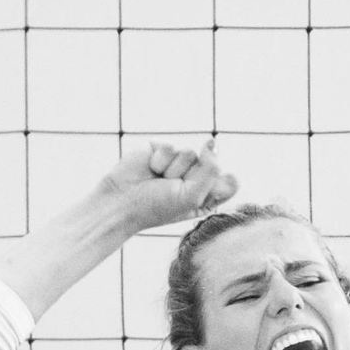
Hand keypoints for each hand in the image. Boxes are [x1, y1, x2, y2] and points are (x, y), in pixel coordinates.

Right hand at [92, 139, 238, 235]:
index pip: (229, 182)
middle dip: (190, 177)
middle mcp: (195, 178)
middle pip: (211, 164)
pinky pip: (172, 146)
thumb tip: (212, 142)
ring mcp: (178, 163)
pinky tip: (150, 169)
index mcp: (207, 197)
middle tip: (171, 189)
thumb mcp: (193, 198)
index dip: (215, 185)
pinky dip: (160, 160)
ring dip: (173, 169)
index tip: (195, 196)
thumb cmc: (156, 207)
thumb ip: (212, 170)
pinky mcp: (163, 150)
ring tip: (158, 179)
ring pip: (190, 153)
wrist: (121, 201)